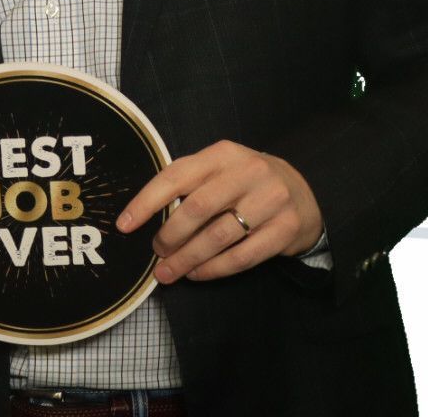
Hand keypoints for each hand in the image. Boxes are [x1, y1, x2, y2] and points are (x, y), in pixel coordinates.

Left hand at [117, 140, 322, 283]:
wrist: (303, 192)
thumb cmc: (245, 182)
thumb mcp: (219, 169)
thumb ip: (188, 183)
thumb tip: (143, 216)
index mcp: (223, 154)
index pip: (175, 176)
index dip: (146, 202)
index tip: (124, 225)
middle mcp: (248, 173)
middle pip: (197, 209)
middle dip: (169, 236)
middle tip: (156, 252)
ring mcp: (271, 201)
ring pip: (218, 237)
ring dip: (187, 259)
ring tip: (169, 271)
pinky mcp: (286, 229)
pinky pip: (243, 256)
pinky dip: (215, 269)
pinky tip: (197, 274)